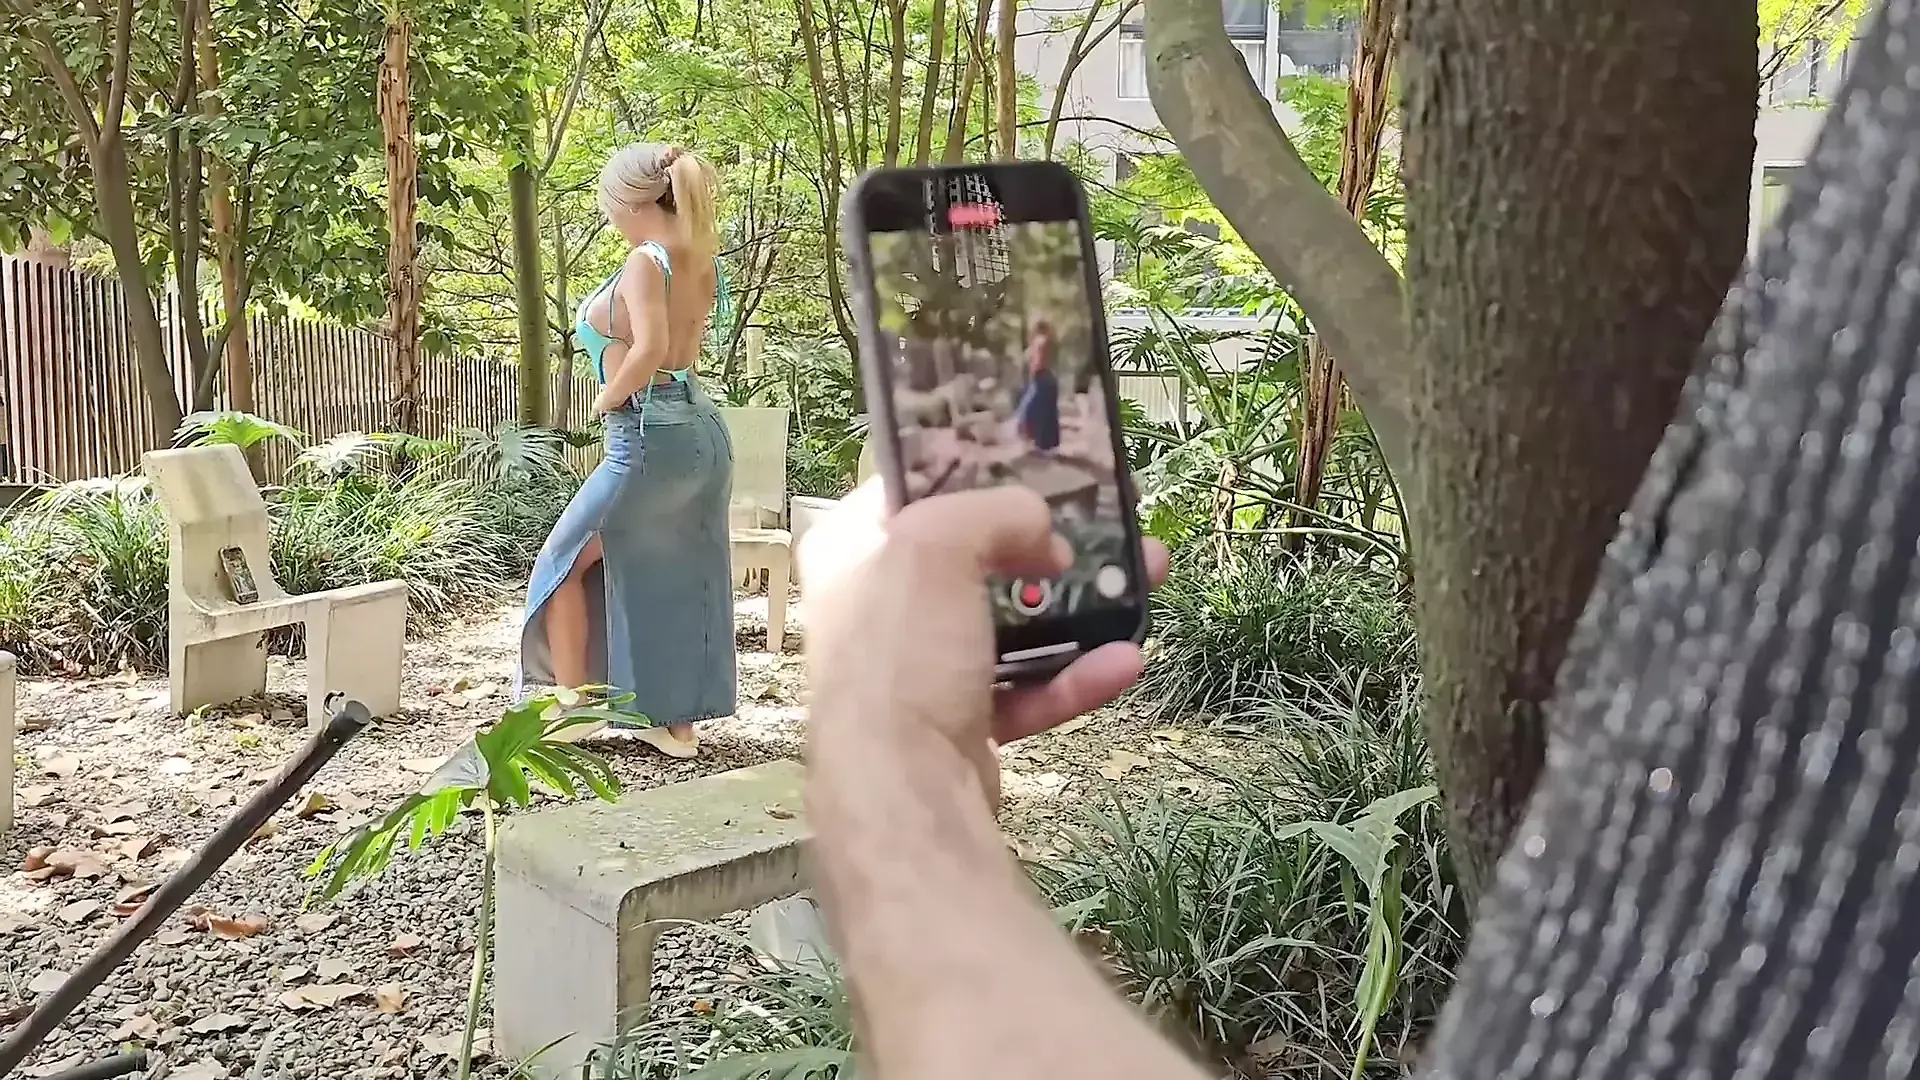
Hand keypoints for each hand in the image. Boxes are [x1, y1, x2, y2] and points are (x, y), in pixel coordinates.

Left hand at [799, 479, 1168, 809]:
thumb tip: (1039, 527)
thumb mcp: (939, 545)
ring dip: (1078, 609)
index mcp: (852, 549)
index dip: (976, 474)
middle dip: (1049, 545)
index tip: (1040, 470)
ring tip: (1143, 583)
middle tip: (1109, 532)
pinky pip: (1022, 689)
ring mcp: (917, 669)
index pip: (913, 488)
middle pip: (975, 558)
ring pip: (1009, 624)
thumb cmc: (904, 652)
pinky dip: (1070, 677)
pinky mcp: (956, 723)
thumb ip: (994, 510)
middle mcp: (877, 605)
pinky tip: (1123, 663)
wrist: (904, 792)